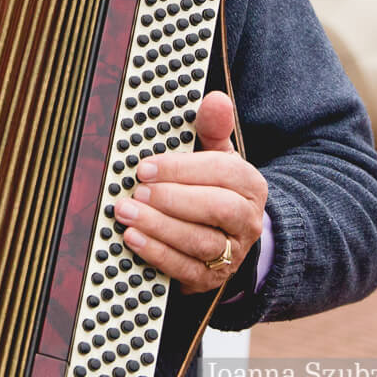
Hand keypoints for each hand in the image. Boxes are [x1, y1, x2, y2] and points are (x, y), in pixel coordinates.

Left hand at [113, 91, 266, 295]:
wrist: (229, 235)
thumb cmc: (214, 187)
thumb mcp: (217, 155)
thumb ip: (213, 128)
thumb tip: (216, 99)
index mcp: (249, 184)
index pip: (222, 173)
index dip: (182, 169)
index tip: (146, 167)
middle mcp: (246, 220)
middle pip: (217, 209)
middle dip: (173, 199)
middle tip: (137, 191)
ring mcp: (231, 252)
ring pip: (200, 242)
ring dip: (159, 227)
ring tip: (126, 213)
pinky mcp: (210, 277)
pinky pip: (185, 269)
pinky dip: (157, 254)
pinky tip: (133, 238)